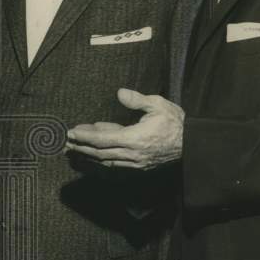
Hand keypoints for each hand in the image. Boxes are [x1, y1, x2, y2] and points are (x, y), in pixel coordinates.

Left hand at [66, 88, 183, 169]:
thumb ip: (137, 100)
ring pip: (106, 161)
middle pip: (100, 152)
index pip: (103, 139)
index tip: (71, 132)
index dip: (85, 136)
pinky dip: (102, 160)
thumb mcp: (158, 104)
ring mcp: (136, 163)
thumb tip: (119, 93)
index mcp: (135, 138)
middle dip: (81, 147)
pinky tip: (94, 155)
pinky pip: (115, 164)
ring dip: (88, 155)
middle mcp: (132, 154)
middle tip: (65, 143)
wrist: (194, 145)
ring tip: (74, 149)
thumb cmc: (176, 123)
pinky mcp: (139, 166)